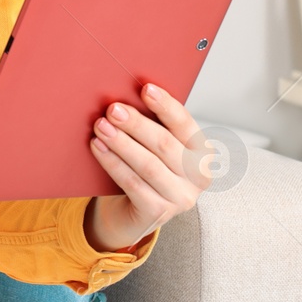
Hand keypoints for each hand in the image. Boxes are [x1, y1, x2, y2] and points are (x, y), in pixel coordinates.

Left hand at [84, 83, 211, 252]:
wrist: (133, 211)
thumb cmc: (144, 168)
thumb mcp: (153, 146)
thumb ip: (151, 124)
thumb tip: (125, 95)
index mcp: (202, 152)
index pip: (186, 124)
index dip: (166, 106)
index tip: (146, 88)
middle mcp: (198, 176)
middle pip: (165, 144)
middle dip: (137, 124)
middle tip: (113, 109)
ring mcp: (181, 198)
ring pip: (148, 165)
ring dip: (122, 143)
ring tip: (101, 126)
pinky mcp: (159, 213)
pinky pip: (132, 184)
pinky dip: (113, 164)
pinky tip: (98, 148)